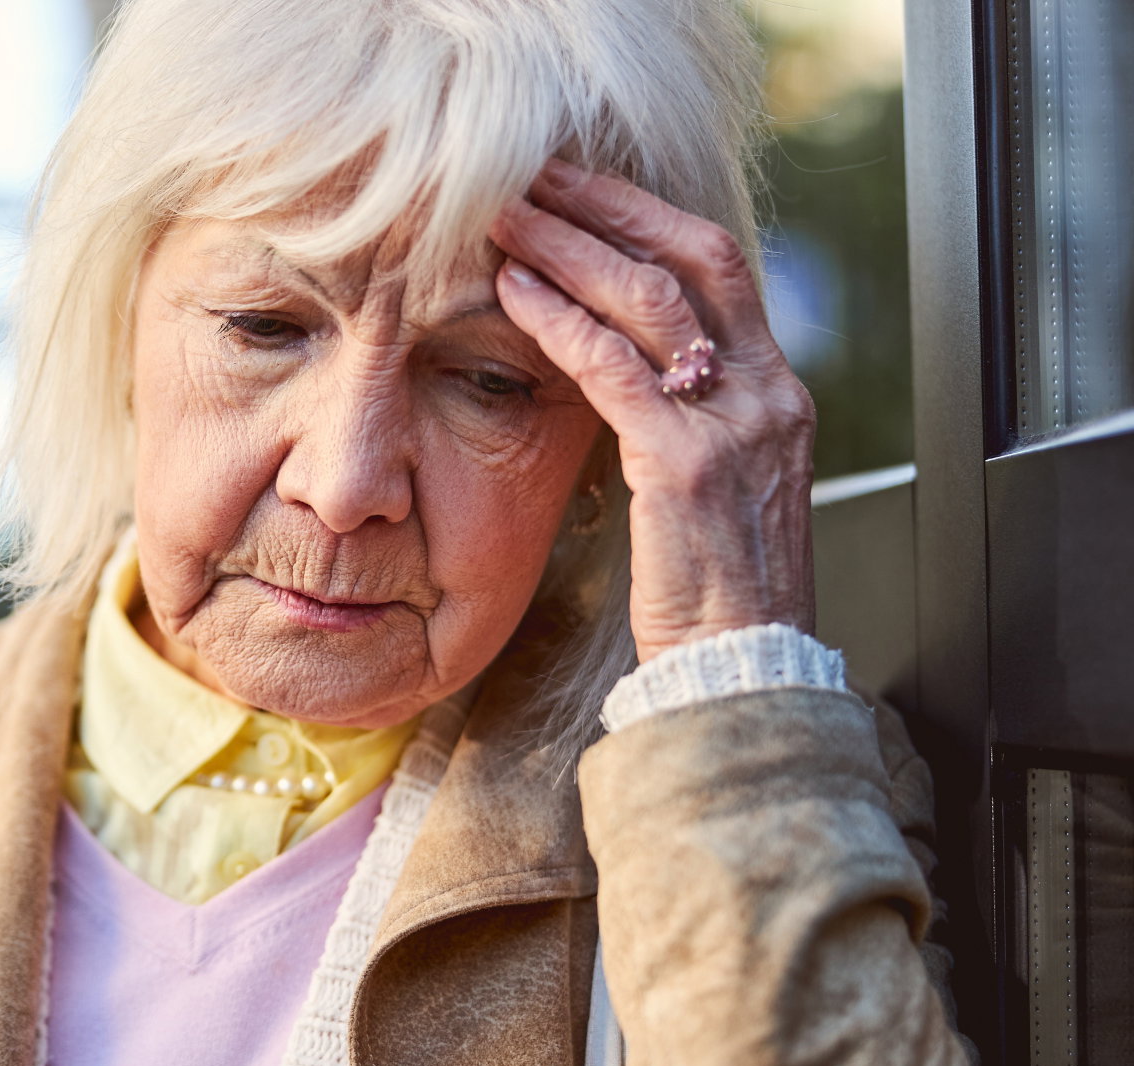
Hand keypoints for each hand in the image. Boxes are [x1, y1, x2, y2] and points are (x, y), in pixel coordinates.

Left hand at [491, 159, 815, 662]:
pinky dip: (560, 322)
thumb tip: (624, 369)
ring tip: (509, 221)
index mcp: (777, 392)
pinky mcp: (685, 466)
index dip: (649, 217)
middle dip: (611, 208)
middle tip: (539, 178)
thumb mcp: (716, 483)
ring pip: (649, 300)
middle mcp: (767, 393)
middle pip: (691, 258)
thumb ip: (685, 418)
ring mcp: (733, 425)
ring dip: (570, 250)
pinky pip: (614, 369)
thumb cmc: (714, 586)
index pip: (720, 267)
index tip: (586, 188)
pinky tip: (516, 294)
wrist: (740, 666)